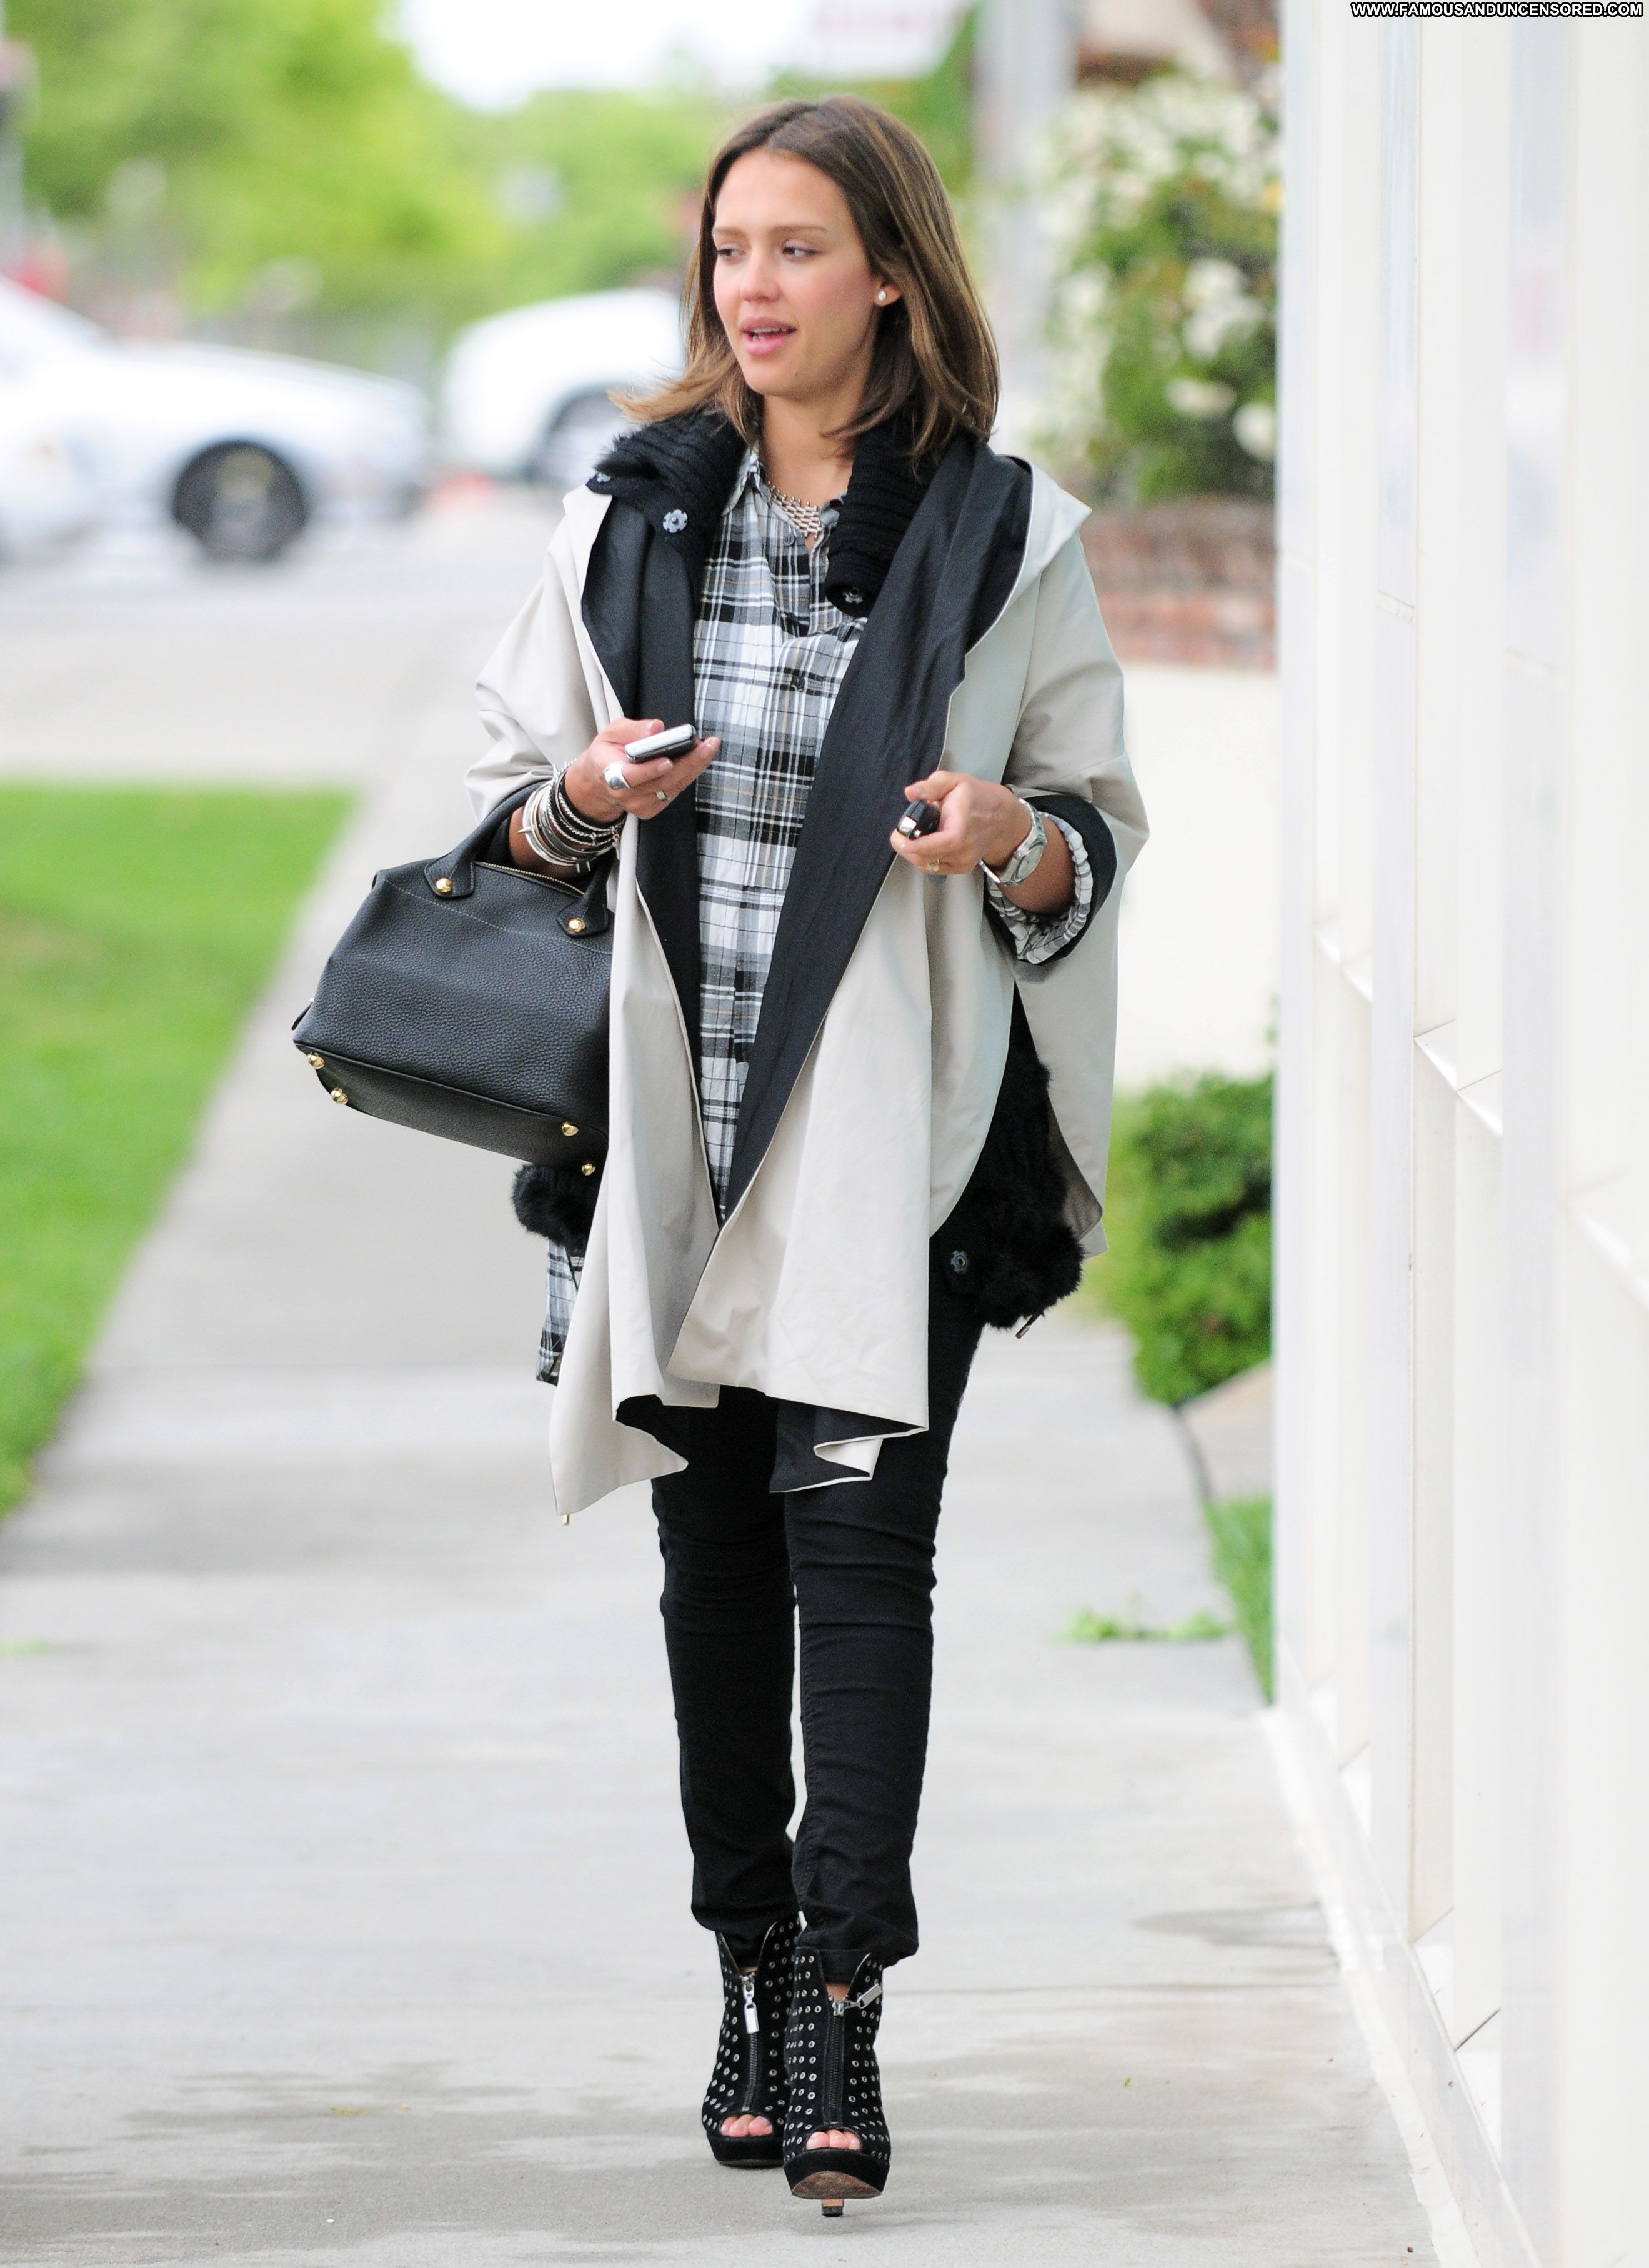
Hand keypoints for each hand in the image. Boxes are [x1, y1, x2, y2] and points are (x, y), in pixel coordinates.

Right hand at [563, 717, 719, 823]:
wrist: (599, 781)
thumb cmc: (607, 753)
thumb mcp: (611, 732)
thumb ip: (632, 729)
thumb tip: (656, 728)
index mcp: (609, 773)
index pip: (631, 776)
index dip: (650, 770)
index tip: (668, 760)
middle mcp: (625, 794)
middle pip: (661, 782)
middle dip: (688, 763)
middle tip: (707, 745)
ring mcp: (639, 805)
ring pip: (672, 787)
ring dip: (694, 767)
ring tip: (708, 747)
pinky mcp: (651, 809)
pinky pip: (674, 791)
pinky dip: (688, 775)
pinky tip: (699, 759)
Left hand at [888, 769, 1030, 877]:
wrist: (1002, 818)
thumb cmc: (979, 798)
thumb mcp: (955, 782)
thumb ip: (931, 786)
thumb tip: (911, 793)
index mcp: (960, 830)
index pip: (934, 845)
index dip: (912, 845)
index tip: (897, 836)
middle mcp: (962, 851)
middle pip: (923, 859)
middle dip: (906, 846)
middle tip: (902, 831)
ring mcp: (962, 862)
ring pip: (926, 865)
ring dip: (915, 851)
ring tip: (921, 833)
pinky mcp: (961, 868)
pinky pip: (933, 867)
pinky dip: (925, 856)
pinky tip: (929, 842)